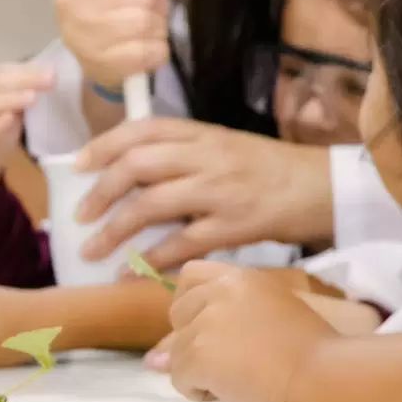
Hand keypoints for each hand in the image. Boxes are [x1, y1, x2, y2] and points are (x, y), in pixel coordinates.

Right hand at [55, 0, 169, 89]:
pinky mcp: (102, 65)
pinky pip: (152, 52)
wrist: (96, 51)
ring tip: (144, 28)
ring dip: (157, 26)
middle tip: (145, 9)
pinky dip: (157, 50)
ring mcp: (84, 36)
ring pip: (148, 22)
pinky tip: (143, 48)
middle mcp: (73, 0)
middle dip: (156, 2)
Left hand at [74, 120, 333, 266]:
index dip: (103, 145)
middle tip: (80, 214)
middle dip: (100, 191)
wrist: (323, 188)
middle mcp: (209, 157)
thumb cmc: (272, 169)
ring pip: (151, 205)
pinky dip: (150, 260)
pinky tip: (132, 273)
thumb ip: (186, 154)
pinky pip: (182, 244)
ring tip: (93, 249)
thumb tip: (132, 175)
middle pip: (138, 165)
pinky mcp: (234, 226)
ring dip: (114, 230)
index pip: (143, 129)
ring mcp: (221, 191)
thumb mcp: (228, 147)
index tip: (79, 165)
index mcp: (205, 134)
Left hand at [161, 262, 337, 401]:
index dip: (192, 303)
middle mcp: (219, 291)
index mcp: (241, 277)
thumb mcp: (267, 317)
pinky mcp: (199, 354)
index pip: (189, 277)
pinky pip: (179, 378)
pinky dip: (200, 391)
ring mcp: (206, 322)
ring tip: (240, 376)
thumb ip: (218, 322)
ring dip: (200, 370)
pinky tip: (233, 389)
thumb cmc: (309, 350)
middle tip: (232, 357)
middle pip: (176, 314)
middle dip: (193, 338)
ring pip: (175, 353)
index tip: (212, 328)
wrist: (324, 374)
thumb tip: (154, 358)